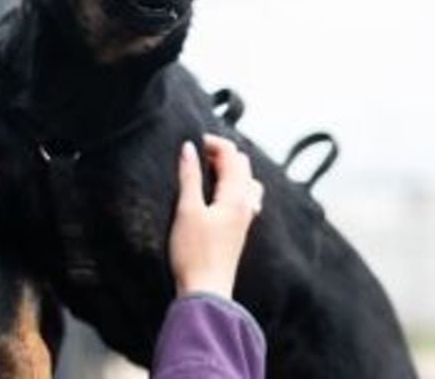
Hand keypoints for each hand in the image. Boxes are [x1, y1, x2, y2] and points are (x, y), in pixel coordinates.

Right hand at [169, 134, 262, 298]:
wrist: (206, 290)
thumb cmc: (194, 252)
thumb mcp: (187, 210)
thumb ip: (190, 176)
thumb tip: (189, 148)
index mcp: (236, 196)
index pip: (232, 155)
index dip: (213, 143)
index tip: (192, 142)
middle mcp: (246, 203)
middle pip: (243, 165)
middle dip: (222, 153)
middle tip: (196, 154)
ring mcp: (245, 217)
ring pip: (247, 181)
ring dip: (229, 169)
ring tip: (207, 170)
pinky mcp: (239, 229)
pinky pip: (245, 197)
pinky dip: (234, 186)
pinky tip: (219, 194)